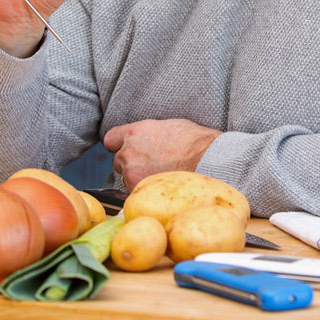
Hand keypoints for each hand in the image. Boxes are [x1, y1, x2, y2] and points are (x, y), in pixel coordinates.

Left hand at [103, 119, 221, 189]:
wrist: (208, 158)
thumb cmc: (195, 141)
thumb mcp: (168, 126)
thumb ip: (150, 133)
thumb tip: (148, 139)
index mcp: (135, 132)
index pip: (111, 139)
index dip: (120, 146)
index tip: (128, 150)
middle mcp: (129, 150)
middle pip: (119, 161)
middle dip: (132, 164)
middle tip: (152, 166)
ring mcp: (132, 171)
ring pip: (126, 178)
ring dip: (138, 179)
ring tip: (160, 177)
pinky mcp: (139, 188)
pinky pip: (135, 192)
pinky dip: (145, 192)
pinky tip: (161, 187)